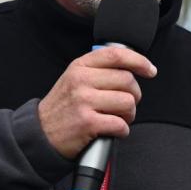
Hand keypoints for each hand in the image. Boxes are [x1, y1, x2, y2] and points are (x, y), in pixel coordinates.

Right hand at [38, 47, 156, 158]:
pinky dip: (122, 130)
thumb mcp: (74, 78)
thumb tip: (131, 65)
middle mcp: (81, 80)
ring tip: (119, 118)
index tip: (150, 70)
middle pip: (127, 80)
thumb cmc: (63, 107)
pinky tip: (114, 130)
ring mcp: (83, 101)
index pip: (116, 55)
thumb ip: (98, 69)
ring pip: (127, 102)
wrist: (40, 134)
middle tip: (126, 104)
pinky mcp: (87, 122)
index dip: (139, 61)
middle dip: (135, 95)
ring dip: (130, 114)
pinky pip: (120, 123)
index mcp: (80, 66)